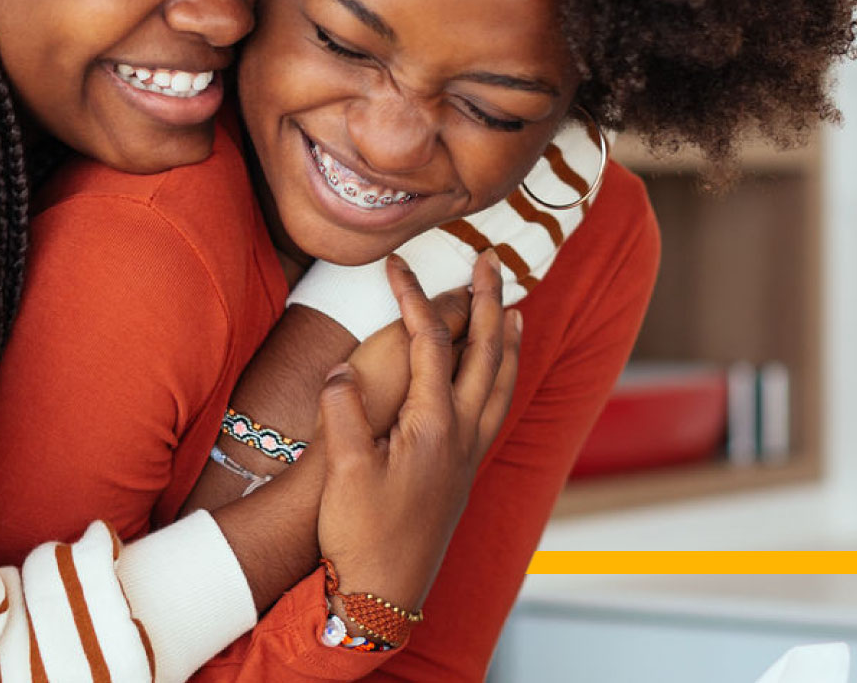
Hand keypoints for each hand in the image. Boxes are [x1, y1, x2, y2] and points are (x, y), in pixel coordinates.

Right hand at [312, 251, 521, 611]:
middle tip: (489, 261)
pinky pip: (496, 408)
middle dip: (488, 302)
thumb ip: (344, 410)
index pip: (430, 344)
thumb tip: (343, 371)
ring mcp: (469, 454)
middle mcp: (462, 435)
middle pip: (486, 352)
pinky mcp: (465, 472)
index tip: (396, 265)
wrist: (383, 594)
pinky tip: (496, 377)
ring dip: (508, 339)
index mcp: (433, 426)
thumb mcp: (342, 469)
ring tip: (513, 308)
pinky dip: (503, 378)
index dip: (414, 298)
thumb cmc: (360, 533)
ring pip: (501, 382)